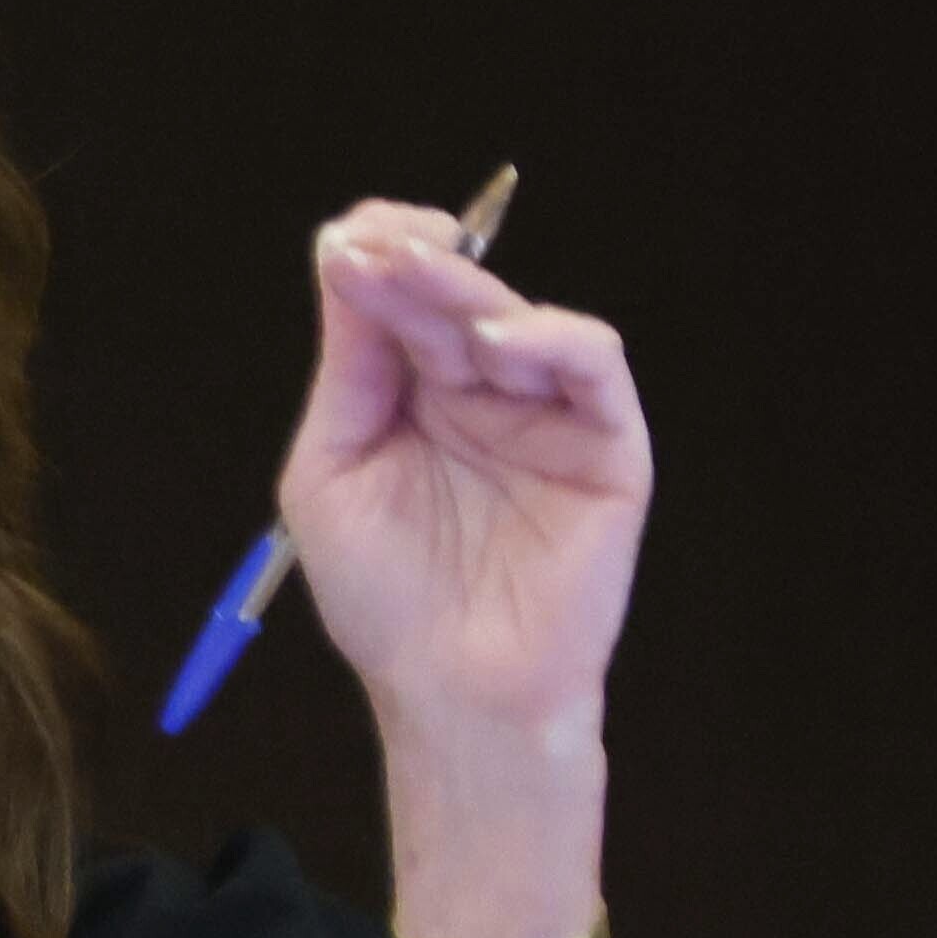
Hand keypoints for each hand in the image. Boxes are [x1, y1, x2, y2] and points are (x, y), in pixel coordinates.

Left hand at [280, 197, 649, 756]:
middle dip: (412, 264)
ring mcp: (545, 413)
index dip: (376, 258)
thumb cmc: (383, 597)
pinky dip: (550, 337)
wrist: (449, 692)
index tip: (343, 246)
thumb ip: (347, 372)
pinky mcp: (605, 444)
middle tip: (374, 245)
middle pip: (452, 297)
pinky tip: (496, 339)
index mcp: (410, 393)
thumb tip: (346, 264)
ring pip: (519, 317)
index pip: (399, 299)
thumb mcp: (331, 470)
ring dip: (467, 288)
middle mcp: (480, 391)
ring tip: (421, 276)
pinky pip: (593, 366)